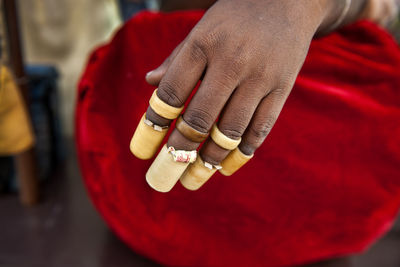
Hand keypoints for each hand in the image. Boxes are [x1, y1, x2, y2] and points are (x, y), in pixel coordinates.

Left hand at [134, 0, 366, 190]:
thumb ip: (176, 59)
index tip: (141, 151)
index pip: (171, 94)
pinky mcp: (282, 88)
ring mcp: (260, 77)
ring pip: (231, 131)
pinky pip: (261, 128)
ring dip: (210, 160)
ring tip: (193, 179)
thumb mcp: (200, 29)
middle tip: (163, 177)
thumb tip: (150, 85)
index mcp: (203, 44)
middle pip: (200, 119)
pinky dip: (243, 153)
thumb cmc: (234, 18)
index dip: (153, 125)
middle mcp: (231, 62)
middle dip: (179, 153)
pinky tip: (228, 167)